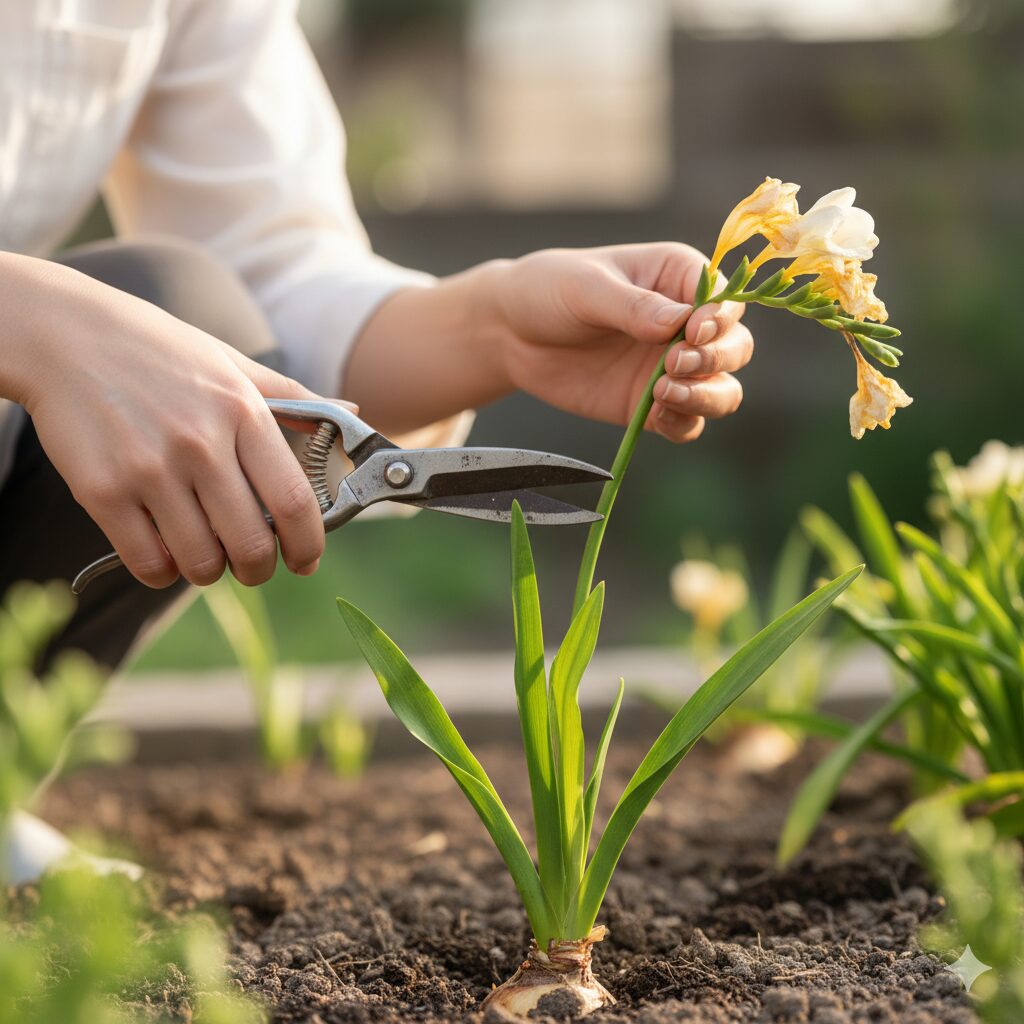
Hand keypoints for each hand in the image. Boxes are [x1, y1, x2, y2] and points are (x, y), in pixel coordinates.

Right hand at [7, 255, 334, 588]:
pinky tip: (164, 552)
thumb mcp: (233, 364)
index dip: (309, 545)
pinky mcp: (102, 491)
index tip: (306, 560)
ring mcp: (150, 469)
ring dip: (211, 572)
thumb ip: (294, 398)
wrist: (65, 335)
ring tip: (205, 555)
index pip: (296, 501)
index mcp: (242, 412)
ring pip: (201, 562)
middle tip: (253, 566)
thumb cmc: (160, 352)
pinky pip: (148, 562)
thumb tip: (354, 414)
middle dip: (259, 570)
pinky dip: (163, 572)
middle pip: (252, 544)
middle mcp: (200, 442)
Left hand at [494, 243, 751, 442]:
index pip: (724, 300)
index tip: (693, 333)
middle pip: (735, 347)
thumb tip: (680, 324)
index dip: (719, 320)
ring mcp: (671, 367)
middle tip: (672, 363)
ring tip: (664, 393)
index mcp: (678, 277)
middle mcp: (686, 324)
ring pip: (722, 390)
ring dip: (707, 396)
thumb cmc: (550, 290)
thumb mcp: (586, 288)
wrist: (510, 333)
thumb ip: (633, 306)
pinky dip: (684, 422)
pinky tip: (657, 415)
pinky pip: (688, 422)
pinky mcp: (652, 404)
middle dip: (715, 359)